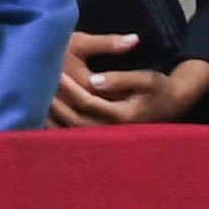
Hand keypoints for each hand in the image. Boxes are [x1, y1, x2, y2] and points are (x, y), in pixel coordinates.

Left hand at [45, 35, 208, 126]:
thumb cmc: (158, 88)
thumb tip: (94, 81)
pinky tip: (45, 113)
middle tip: (40, 85)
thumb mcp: (146, 79)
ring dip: (54, 117)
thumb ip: (120, 79)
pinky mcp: (101, 136)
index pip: (88, 102)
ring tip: (37, 99)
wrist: (171, 104)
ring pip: (71, 132)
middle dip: (56, 104)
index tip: (56, 71)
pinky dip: (58, 126)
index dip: (70, 88)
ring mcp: (106, 136)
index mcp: (121, 115)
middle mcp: (111, 130)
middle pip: (74, 121)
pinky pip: (74, 135)